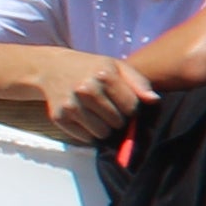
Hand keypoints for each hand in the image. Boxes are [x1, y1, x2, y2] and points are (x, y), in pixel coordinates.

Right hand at [28, 50, 151, 144]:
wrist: (51, 68)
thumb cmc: (91, 68)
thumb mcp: (116, 66)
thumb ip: (139, 82)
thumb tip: (154, 100)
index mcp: (104, 75)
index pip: (132, 107)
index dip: (131, 107)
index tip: (123, 101)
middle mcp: (86, 89)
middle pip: (118, 122)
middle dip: (118, 118)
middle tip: (108, 106)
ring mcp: (71, 104)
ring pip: (103, 133)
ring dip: (104, 127)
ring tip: (97, 112)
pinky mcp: (59, 117)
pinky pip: (86, 138)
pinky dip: (89, 132)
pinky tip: (84, 117)